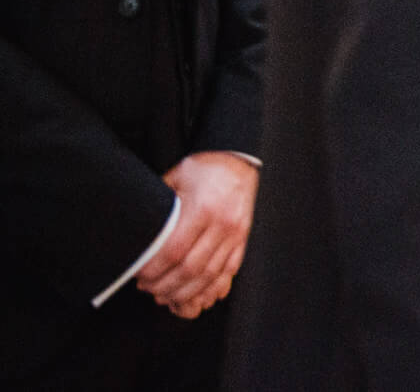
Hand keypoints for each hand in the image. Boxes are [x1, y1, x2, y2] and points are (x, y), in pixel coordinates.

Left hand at [137, 152, 258, 314]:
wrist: (239, 160)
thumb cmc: (205, 168)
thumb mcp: (176, 179)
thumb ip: (161, 208)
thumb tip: (139, 232)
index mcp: (203, 208)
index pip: (175, 251)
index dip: (155, 270)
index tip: (141, 277)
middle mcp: (222, 223)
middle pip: (192, 269)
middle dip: (167, 286)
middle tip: (149, 289)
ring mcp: (235, 233)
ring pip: (210, 275)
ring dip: (187, 292)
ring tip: (168, 297)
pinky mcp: (243, 238)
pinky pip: (229, 270)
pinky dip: (213, 287)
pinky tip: (198, 295)